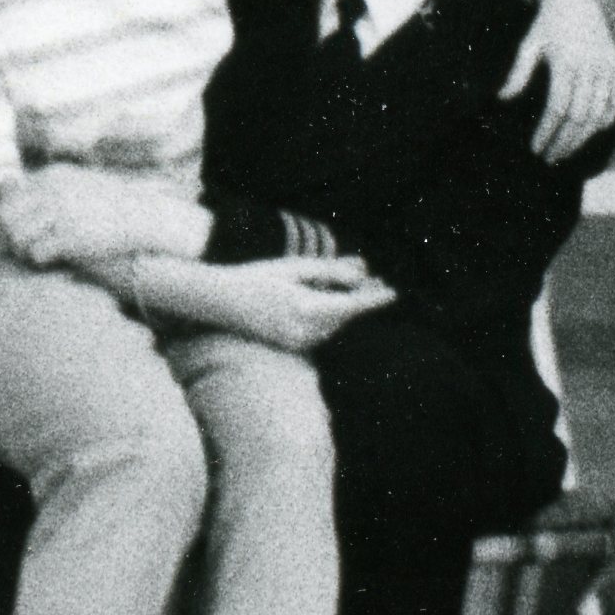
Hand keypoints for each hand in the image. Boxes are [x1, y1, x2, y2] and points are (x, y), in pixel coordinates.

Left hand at [0, 165, 206, 267]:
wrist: (144, 215)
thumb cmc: (109, 202)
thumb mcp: (77, 182)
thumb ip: (48, 187)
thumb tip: (12, 197)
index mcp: (51, 177)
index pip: (10, 198)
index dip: (10, 217)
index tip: (20, 229)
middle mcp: (52, 192)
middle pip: (8, 218)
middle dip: (12, 235)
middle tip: (24, 245)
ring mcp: (60, 214)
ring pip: (18, 238)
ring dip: (24, 249)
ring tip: (38, 252)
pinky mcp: (70, 238)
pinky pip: (37, 253)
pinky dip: (41, 259)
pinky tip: (53, 258)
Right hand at [192, 251, 397, 352]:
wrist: (220, 302)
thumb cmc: (258, 277)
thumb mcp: (296, 268)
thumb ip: (332, 271)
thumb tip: (363, 272)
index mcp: (306, 308)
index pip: (351, 305)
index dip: (374, 298)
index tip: (394, 292)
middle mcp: (305, 331)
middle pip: (346, 315)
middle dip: (360, 298)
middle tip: (377, 279)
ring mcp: (298, 342)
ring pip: (335, 323)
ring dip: (345, 307)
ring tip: (355, 285)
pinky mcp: (294, 346)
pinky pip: (321, 330)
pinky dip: (329, 316)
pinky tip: (325, 300)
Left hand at [504, 0, 614, 157]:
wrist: (574, 0)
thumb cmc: (545, 25)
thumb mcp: (528, 45)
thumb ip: (517, 73)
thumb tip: (502, 99)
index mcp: (566, 64)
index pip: (557, 109)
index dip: (547, 132)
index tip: (536, 148)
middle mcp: (589, 68)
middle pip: (579, 117)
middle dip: (564, 142)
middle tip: (550, 158)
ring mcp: (606, 68)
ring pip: (598, 113)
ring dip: (583, 137)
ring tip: (568, 150)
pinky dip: (606, 119)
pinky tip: (593, 131)